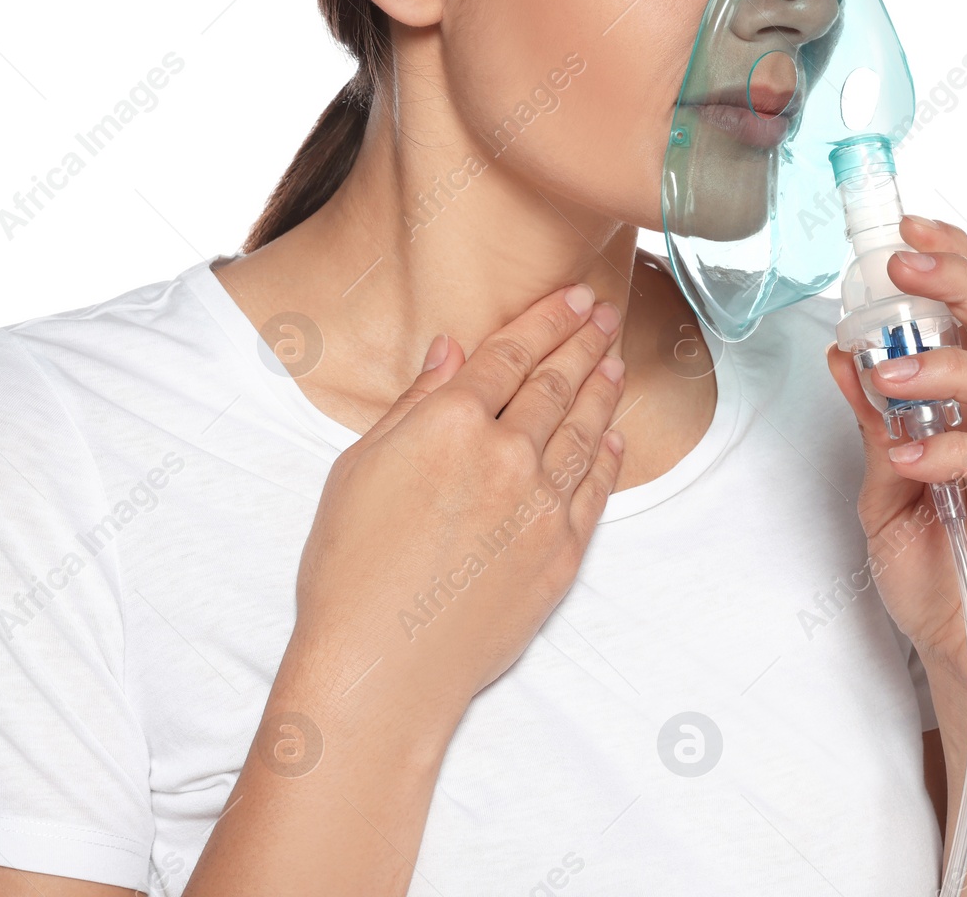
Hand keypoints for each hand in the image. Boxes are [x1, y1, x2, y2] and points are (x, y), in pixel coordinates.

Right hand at [285, 282, 626, 733]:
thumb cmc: (350, 569)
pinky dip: (607, 455)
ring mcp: (541, 506)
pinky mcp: (562, 554)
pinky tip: (613, 433)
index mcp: (451, 424)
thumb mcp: (358, 468)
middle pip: (556, 383)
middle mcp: (506, 455)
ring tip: (616, 359)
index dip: (545, 320)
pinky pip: (595, 488)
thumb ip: (413, 404)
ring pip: (584, 429)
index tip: (572, 297)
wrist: (382, 668)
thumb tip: (450, 352)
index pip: (510, 354)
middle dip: (584, 341)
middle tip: (605, 314)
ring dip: (603, 388)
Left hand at [824, 215, 966, 726]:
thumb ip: (870, 426)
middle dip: (957, 281)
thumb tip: (842, 354)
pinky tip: (908, 457)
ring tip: (886, 370)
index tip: (903, 227)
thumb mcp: (882, 493)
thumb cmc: (939, 578)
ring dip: (947, 365)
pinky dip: (955, 448)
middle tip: (902, 259)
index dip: (950, 262)